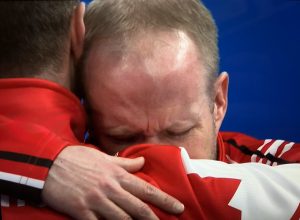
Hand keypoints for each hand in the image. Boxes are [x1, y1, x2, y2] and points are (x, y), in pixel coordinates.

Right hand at [42, 146, 183, 219]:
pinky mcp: (82, 212)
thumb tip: (142, 161)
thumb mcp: (104, 157)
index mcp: (117, 175)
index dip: (164, 199)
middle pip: (138, 208)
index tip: (178, 207)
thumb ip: (124, 162)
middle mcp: (110, 189)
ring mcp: (96, 202)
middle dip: (154, 218)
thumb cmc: (78, 158)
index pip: (146, 189)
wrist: (50, 164)